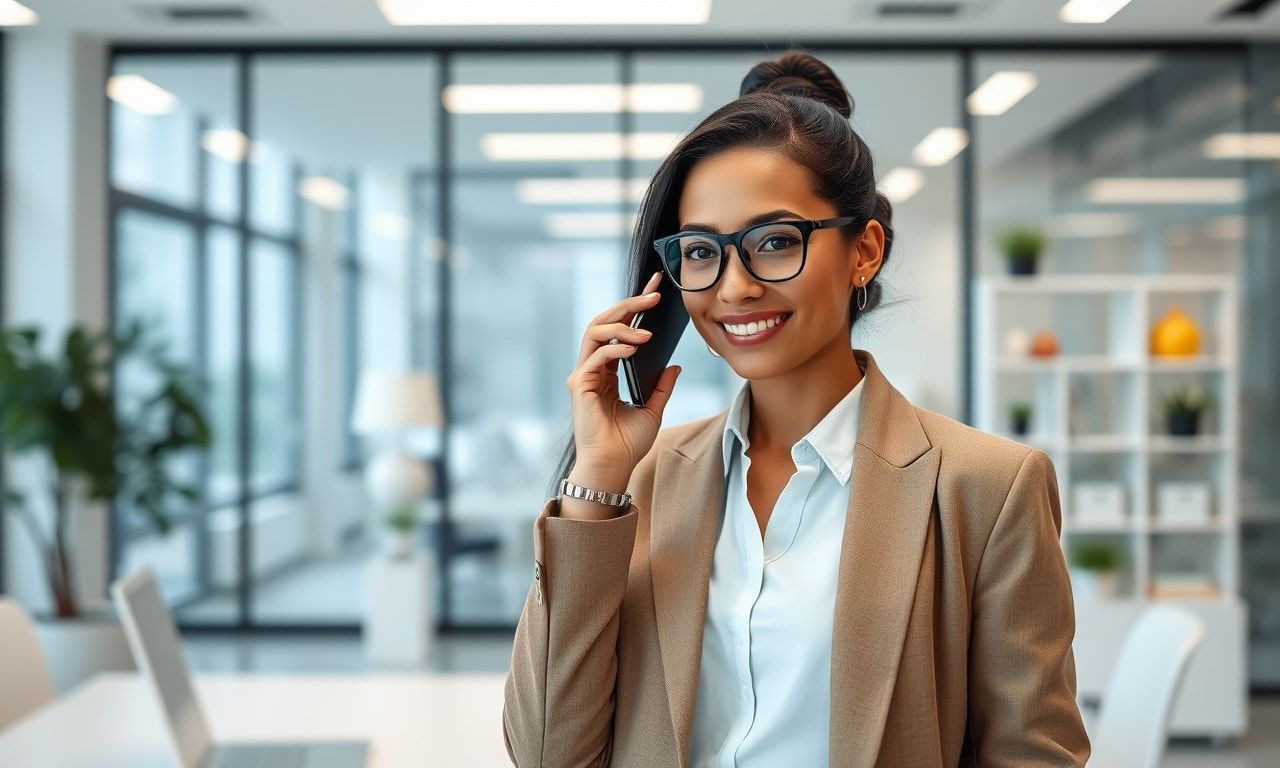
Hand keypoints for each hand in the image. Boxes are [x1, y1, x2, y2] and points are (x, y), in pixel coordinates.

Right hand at [566, 270, 681, 475]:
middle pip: (605, 323)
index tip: (655, 291)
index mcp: (607, 371)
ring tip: (646, 329)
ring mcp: (584, 374)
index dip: (634, 308)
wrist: (614, 467)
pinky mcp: (580, 384)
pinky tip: (634, 347)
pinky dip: (615, 348)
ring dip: (622, 324)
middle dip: (628, 305)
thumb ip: (661, 386)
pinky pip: (596, 355)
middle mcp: (592, 368)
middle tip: (653, 295)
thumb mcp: (653, 409)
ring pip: (595, 331)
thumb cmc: (628, 444)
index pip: (619, 330)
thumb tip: (675, 365)